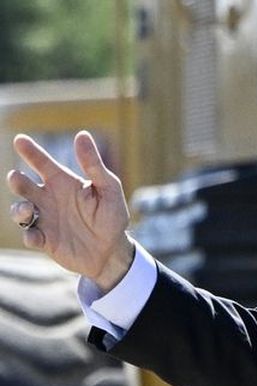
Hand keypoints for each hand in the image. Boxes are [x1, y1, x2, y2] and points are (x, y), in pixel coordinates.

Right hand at [9, 132, 134, 289]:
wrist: (112, 250)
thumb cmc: (111, 215)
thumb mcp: (108, 188)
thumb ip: (93, 165)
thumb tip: (81, 135)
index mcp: (63, 183)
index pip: (43, 163)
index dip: (31, 151)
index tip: (19, 139)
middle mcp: (48, 199)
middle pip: (23, 186)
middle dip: (16, 181)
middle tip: (16, 177)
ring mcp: (44, 219)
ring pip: (20, 211)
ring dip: (19, 209)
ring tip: (27, 209)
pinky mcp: (44, 240)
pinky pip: (30, 236)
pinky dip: (30, 236)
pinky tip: (36, 237)